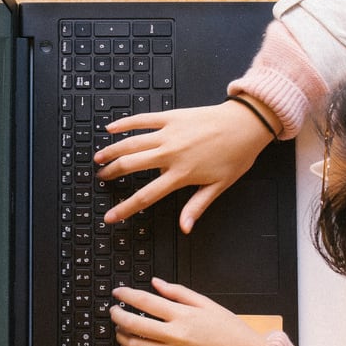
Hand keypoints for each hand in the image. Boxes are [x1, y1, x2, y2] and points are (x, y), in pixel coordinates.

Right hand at [93, 100, 269, 231]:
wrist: (246, 124)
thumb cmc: (236, 154)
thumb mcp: (219, 186)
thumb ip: (197, 206)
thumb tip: (185, 228)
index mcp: (181, 174)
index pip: (146, 196)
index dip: (125, 208)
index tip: (110, 216)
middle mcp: (170, 153)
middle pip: (130, 166)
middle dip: (111, 173)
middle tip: (101, 179)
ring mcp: (169, 133)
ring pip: (131, 143)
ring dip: (111, 151)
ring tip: (98, 158)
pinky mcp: (171, 116)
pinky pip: (142, 119)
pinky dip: (124, 123)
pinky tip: (111, 128)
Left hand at [109, 278, 270, 345]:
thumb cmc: (231, 332)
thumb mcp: (208, 304)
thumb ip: (179, 292)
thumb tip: (156, 283)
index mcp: (184, 315)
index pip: (145, 302)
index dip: (126, 295)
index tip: (118, 293)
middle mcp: (176, 336)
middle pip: (135, 325)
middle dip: (118, 316)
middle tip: (113, 311)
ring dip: (122, 337)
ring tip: (120, 330)